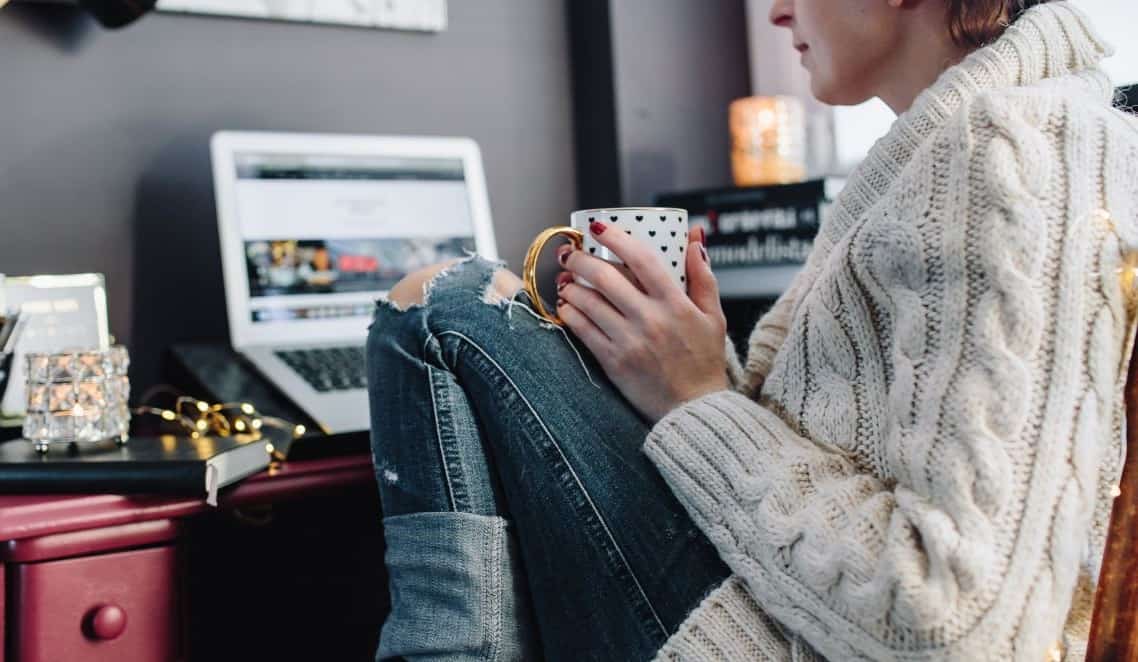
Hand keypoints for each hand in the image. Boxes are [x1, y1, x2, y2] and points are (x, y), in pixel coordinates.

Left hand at [554, 222, 729, 423]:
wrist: (694, 409)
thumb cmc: (704, 361)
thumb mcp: (714, 316)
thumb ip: (703, 276)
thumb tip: (696, 238)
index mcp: (676, 304)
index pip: (642, 259)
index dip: (616, 238)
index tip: (598, 229)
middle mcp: (651, 319)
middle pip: (606, 277)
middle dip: (580, 259)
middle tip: (570, 253)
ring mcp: (630, 341)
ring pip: (588, 302)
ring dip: (570, 286)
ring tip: (565, 279)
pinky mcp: (614, 362)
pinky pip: (583, 330)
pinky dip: (570, 313)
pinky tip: (567, 305)